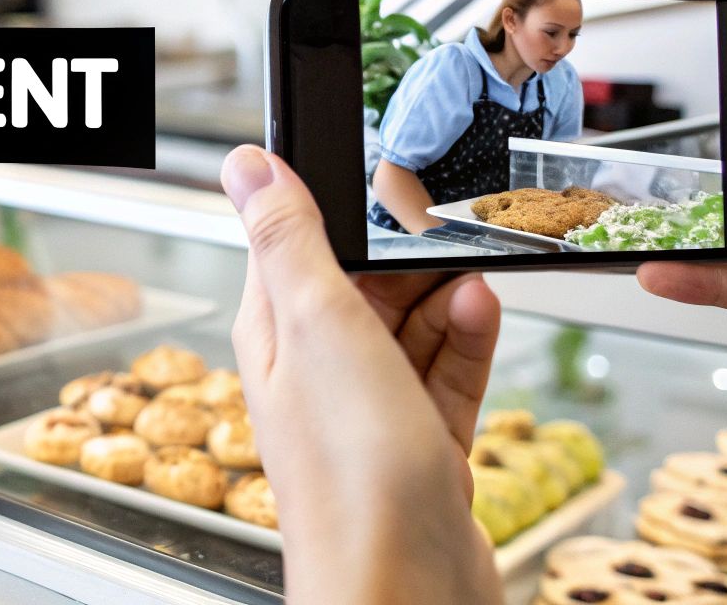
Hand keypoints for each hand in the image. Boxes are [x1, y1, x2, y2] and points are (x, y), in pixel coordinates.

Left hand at [223, 145, 502, 604]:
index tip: (384, 180)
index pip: (292, 243)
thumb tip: (245, 164)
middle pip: (363, 282)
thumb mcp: (318, 322)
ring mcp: (370, 409)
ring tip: (471, 284)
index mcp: (274, 332)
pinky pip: (445, 374)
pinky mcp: (420, 444)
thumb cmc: (350, 473)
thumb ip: (288, 237)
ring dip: (444, 297)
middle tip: (445, 236)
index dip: (339, 209)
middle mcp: (316, 369)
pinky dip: (466, 344)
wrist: (405, 588)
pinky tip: (482, 317)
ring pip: (412, 325)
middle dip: (407, 256)